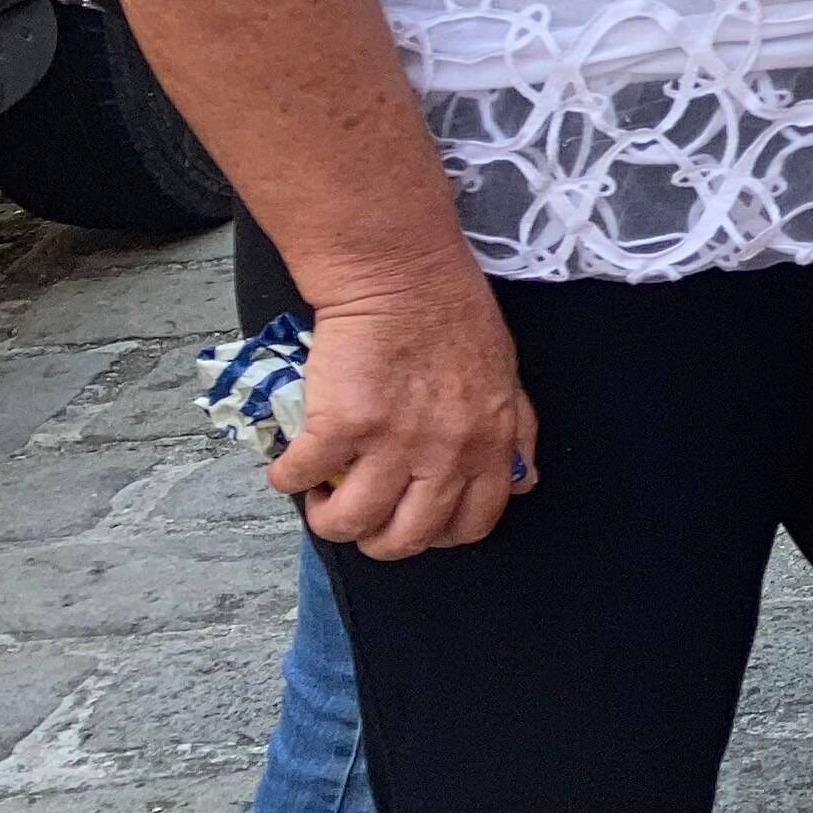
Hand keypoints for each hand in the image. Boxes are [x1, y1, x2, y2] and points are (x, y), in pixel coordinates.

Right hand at [274, 261, 536, 559]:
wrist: (401, 273)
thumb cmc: (453, 316)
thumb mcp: (506, 378)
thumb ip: (515, 433)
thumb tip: (525, 483)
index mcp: (490, 443)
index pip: (472, 524)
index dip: (438, 535)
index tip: (414, 522)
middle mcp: (446, 452)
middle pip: (407, 538)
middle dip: (377, 539)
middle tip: (360, 513)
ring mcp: (392, 442)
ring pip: (351, 523)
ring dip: (328, 518)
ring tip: (322, 495)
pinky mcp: (340, 425)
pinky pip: (299, 478)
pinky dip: (286, 479)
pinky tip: (290, 465)